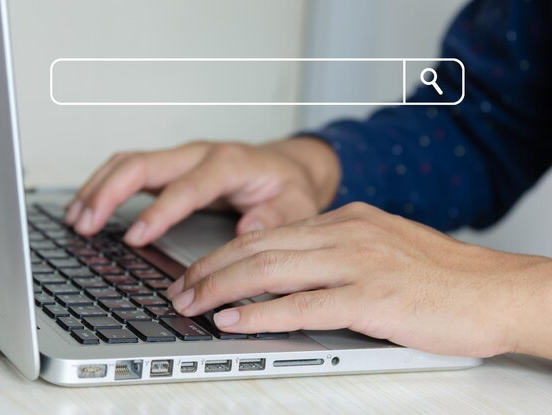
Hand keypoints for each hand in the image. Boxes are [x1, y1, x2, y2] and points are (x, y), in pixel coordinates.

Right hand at [65, 138, 340, 245]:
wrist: (287, 167)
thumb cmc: (288, 186)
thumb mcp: (297, 205)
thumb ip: (275, 217)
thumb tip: (248, 229)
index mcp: (229, 164)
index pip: (187, 186)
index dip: (159, 211)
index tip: (135, 237)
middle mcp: (199, 155)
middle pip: (144, 164)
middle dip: (109, 193)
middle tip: (85, 224)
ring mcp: (183, 158)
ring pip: (129, 163)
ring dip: (98, 188)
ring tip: (75, 218)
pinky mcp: (172, 168)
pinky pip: (131, 170)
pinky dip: (105, 186)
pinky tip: (88, 207)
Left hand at [167, 202, 551, 358]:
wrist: (496, 290)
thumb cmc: (441, 276)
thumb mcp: (380, 249)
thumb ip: (335, 256)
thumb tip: (290, 275)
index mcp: (346, 221)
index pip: (269, 234)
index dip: (225, 253)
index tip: (198, 270)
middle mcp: (346, 234)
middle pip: (259, 248)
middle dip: (210, 270)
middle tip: (180, 289)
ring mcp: (358, 264)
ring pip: (270, 271)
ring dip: (222, 289)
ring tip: (191, 304)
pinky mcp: (372, 298)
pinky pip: (301, 306)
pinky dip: (260, 313)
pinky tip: (233, 320)